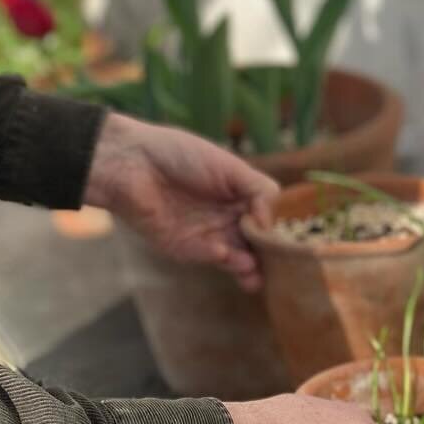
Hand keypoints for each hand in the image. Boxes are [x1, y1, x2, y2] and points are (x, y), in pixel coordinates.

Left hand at [83, 114, 277, 291]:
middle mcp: (228, 216)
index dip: (280, 229)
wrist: (131, 164)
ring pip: (240, 258)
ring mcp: (209, 234)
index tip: (292, 238)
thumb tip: (272, 223)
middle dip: (270, 256)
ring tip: (255, 268)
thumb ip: (259, 191)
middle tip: (280, 263)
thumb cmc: (179, 155)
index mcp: (240, 194)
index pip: (270, 217)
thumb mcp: (230, 166)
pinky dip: (223, 258)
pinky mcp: (186, 248)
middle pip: (259, 243)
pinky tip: (224, 252)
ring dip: (251, 266)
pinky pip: (213, 257)